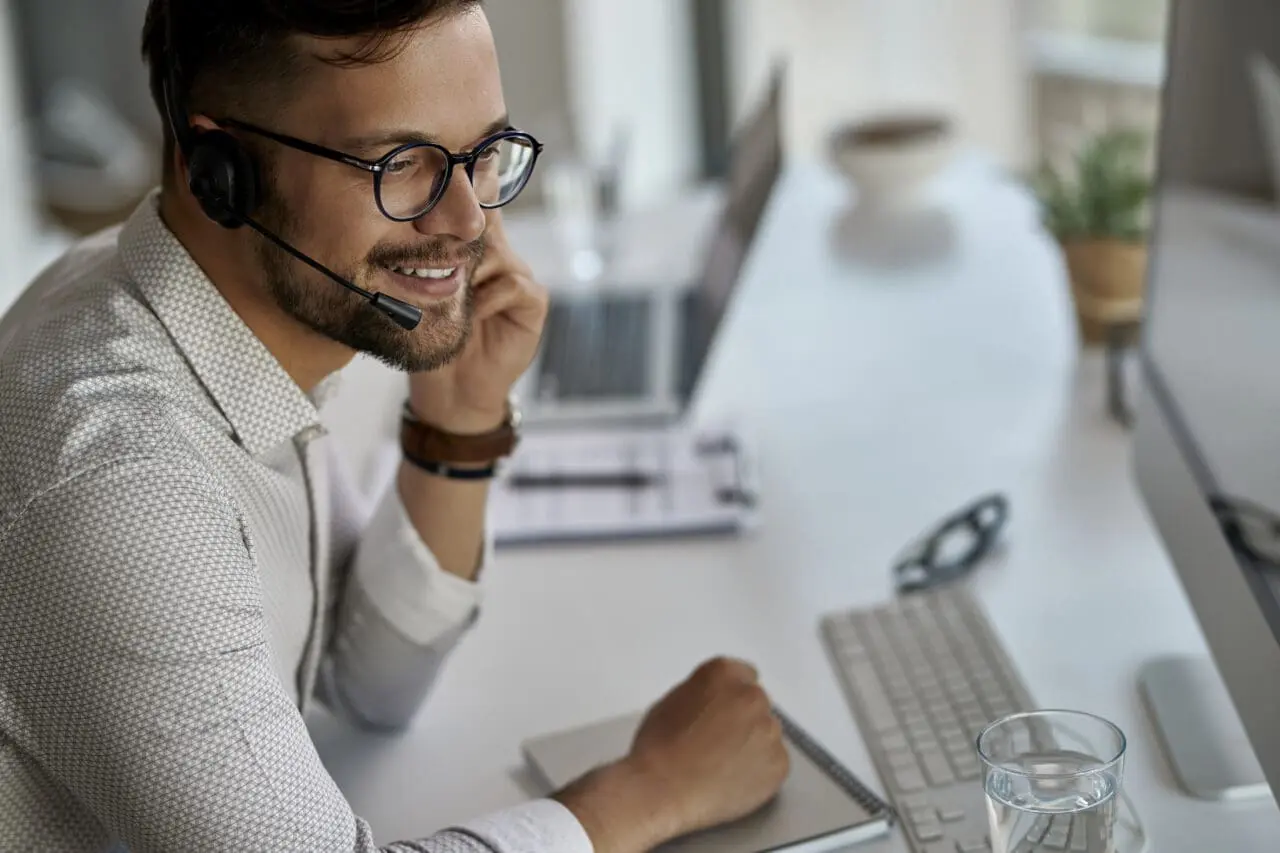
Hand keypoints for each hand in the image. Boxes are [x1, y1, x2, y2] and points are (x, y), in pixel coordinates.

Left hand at [408, 210, 546, 432]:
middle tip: (431, 246)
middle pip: (484, 222)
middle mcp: (499, 255)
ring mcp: (518, 277)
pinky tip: (471, 315)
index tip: (442, 184)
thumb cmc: (431, 339)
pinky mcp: (533, 302)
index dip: (461, 191)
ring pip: (496, 251)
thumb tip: (402, 218)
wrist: (452, 388)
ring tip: (449, 294)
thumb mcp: (417, 292)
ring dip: (469, 271)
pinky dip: (487, 298)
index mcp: (472, 247)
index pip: (472, 205)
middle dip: (457, 233)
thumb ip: (420, 257)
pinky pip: (512, 284)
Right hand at [628, 657, 790, 834]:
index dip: (732, 696)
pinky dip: (760, 772)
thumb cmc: (658, 749)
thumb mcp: (671, 701)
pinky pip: (774, 763)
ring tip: (722, 766)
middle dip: (743, 719)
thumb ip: (702, 693)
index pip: (744, 674)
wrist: (663, 789)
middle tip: (719, 743)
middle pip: (756, 704)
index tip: (726, 710)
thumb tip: (711, 703)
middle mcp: (752, 696)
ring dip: (752, 745)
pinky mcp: (779, 763)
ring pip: (766, 734)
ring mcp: (769, 730)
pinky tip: (732, 780)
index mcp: (724, 673)